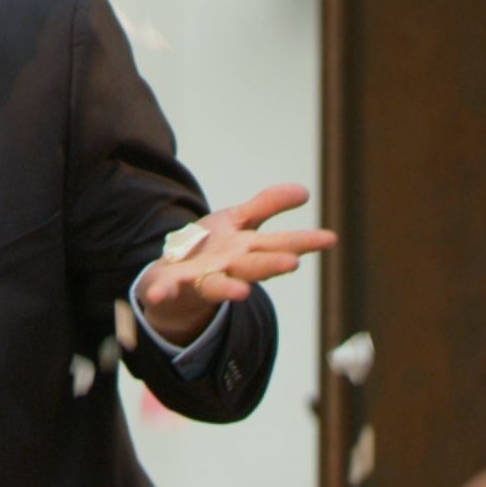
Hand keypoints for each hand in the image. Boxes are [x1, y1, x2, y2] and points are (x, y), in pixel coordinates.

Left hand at [134, 184, 336, 345]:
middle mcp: (229, 268)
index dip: (305, 241)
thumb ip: (266, 206)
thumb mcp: (237, 221)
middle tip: (291, 264)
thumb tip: (305, 191)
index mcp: (248, 250)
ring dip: (228, 289)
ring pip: (218, 285)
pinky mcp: (171, 285)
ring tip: (240, 293)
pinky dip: (161, 293)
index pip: (281, 245)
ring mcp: (201, 279)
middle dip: (271, 265)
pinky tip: (155, 295)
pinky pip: (166, 290)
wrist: (172, 279)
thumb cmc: (211, 249)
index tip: (330, 239)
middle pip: (254, 266)